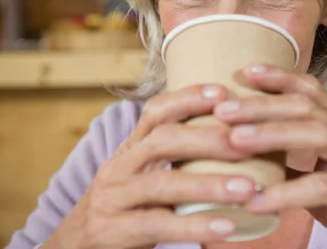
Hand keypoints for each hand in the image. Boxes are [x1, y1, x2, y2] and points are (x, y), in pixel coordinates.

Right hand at [45, 85, 258, 248]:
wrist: (77, 246)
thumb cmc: (129, 205)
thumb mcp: (145, 174)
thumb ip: (177, 158)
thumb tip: (239, 141)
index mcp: (131, 148)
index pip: (155, 111)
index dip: (188, 98)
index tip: (223, 92)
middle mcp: (119, 166)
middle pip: (163, 140)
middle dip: (208, 139)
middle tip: (247, 143)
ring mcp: (113, 198)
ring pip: (163, 184)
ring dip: (210, 185)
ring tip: (248, 188)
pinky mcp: (112, 231)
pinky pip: (157, 225)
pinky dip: (195, 226)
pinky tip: (227, 227)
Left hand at [213, 65, 326, 248]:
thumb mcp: (322, 173)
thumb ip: (293, 157)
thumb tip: (243, 146)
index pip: (312, 90)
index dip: (280, 77)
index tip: (246, 71)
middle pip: (307, 107)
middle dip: (263, 105)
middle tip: (223, 109)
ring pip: (316, 135)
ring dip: (271, 135)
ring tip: (234, 141)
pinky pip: (320, 188)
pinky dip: (284, 193)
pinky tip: (255, 200)